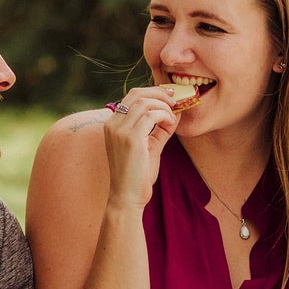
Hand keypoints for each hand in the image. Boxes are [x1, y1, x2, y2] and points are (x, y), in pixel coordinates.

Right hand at [101, 86, 182, 208]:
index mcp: (113, 124)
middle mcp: (113, 124)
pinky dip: (164, 115)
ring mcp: (120, 130)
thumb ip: (160, 130)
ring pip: (145, 102)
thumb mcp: (149, 146)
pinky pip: (151, 115)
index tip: (169, 95)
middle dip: (159, 93)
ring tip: (173, 116)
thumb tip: (175, 113)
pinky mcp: (131, 138)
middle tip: (175, 100)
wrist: (127, 197)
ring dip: (164, 106)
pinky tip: (170, 124)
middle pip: (137, 93)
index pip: (131, 96)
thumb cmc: (137, 175)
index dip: (152, 92)